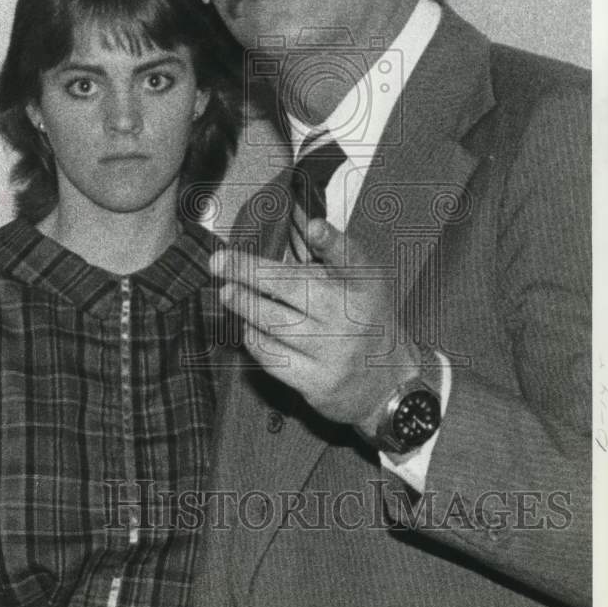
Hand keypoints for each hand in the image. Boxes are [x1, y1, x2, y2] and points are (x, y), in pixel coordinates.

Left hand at [211, 218, 420, 436]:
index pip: (347, 257)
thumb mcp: (363, 282)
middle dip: (250, 271)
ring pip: (275, 323)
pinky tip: (247, 327)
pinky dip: (255, 340)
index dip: (329, 240)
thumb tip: (307, 223)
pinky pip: (274, 358)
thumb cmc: (366, 319)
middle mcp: (350, 318)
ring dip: (245, 305)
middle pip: (293, 287)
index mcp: (363, 286)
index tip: (313, 226)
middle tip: (218, 262)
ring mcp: (334, 353)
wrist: (389, 382)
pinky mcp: (318, 383)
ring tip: (227, 293)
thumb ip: (334, 252)